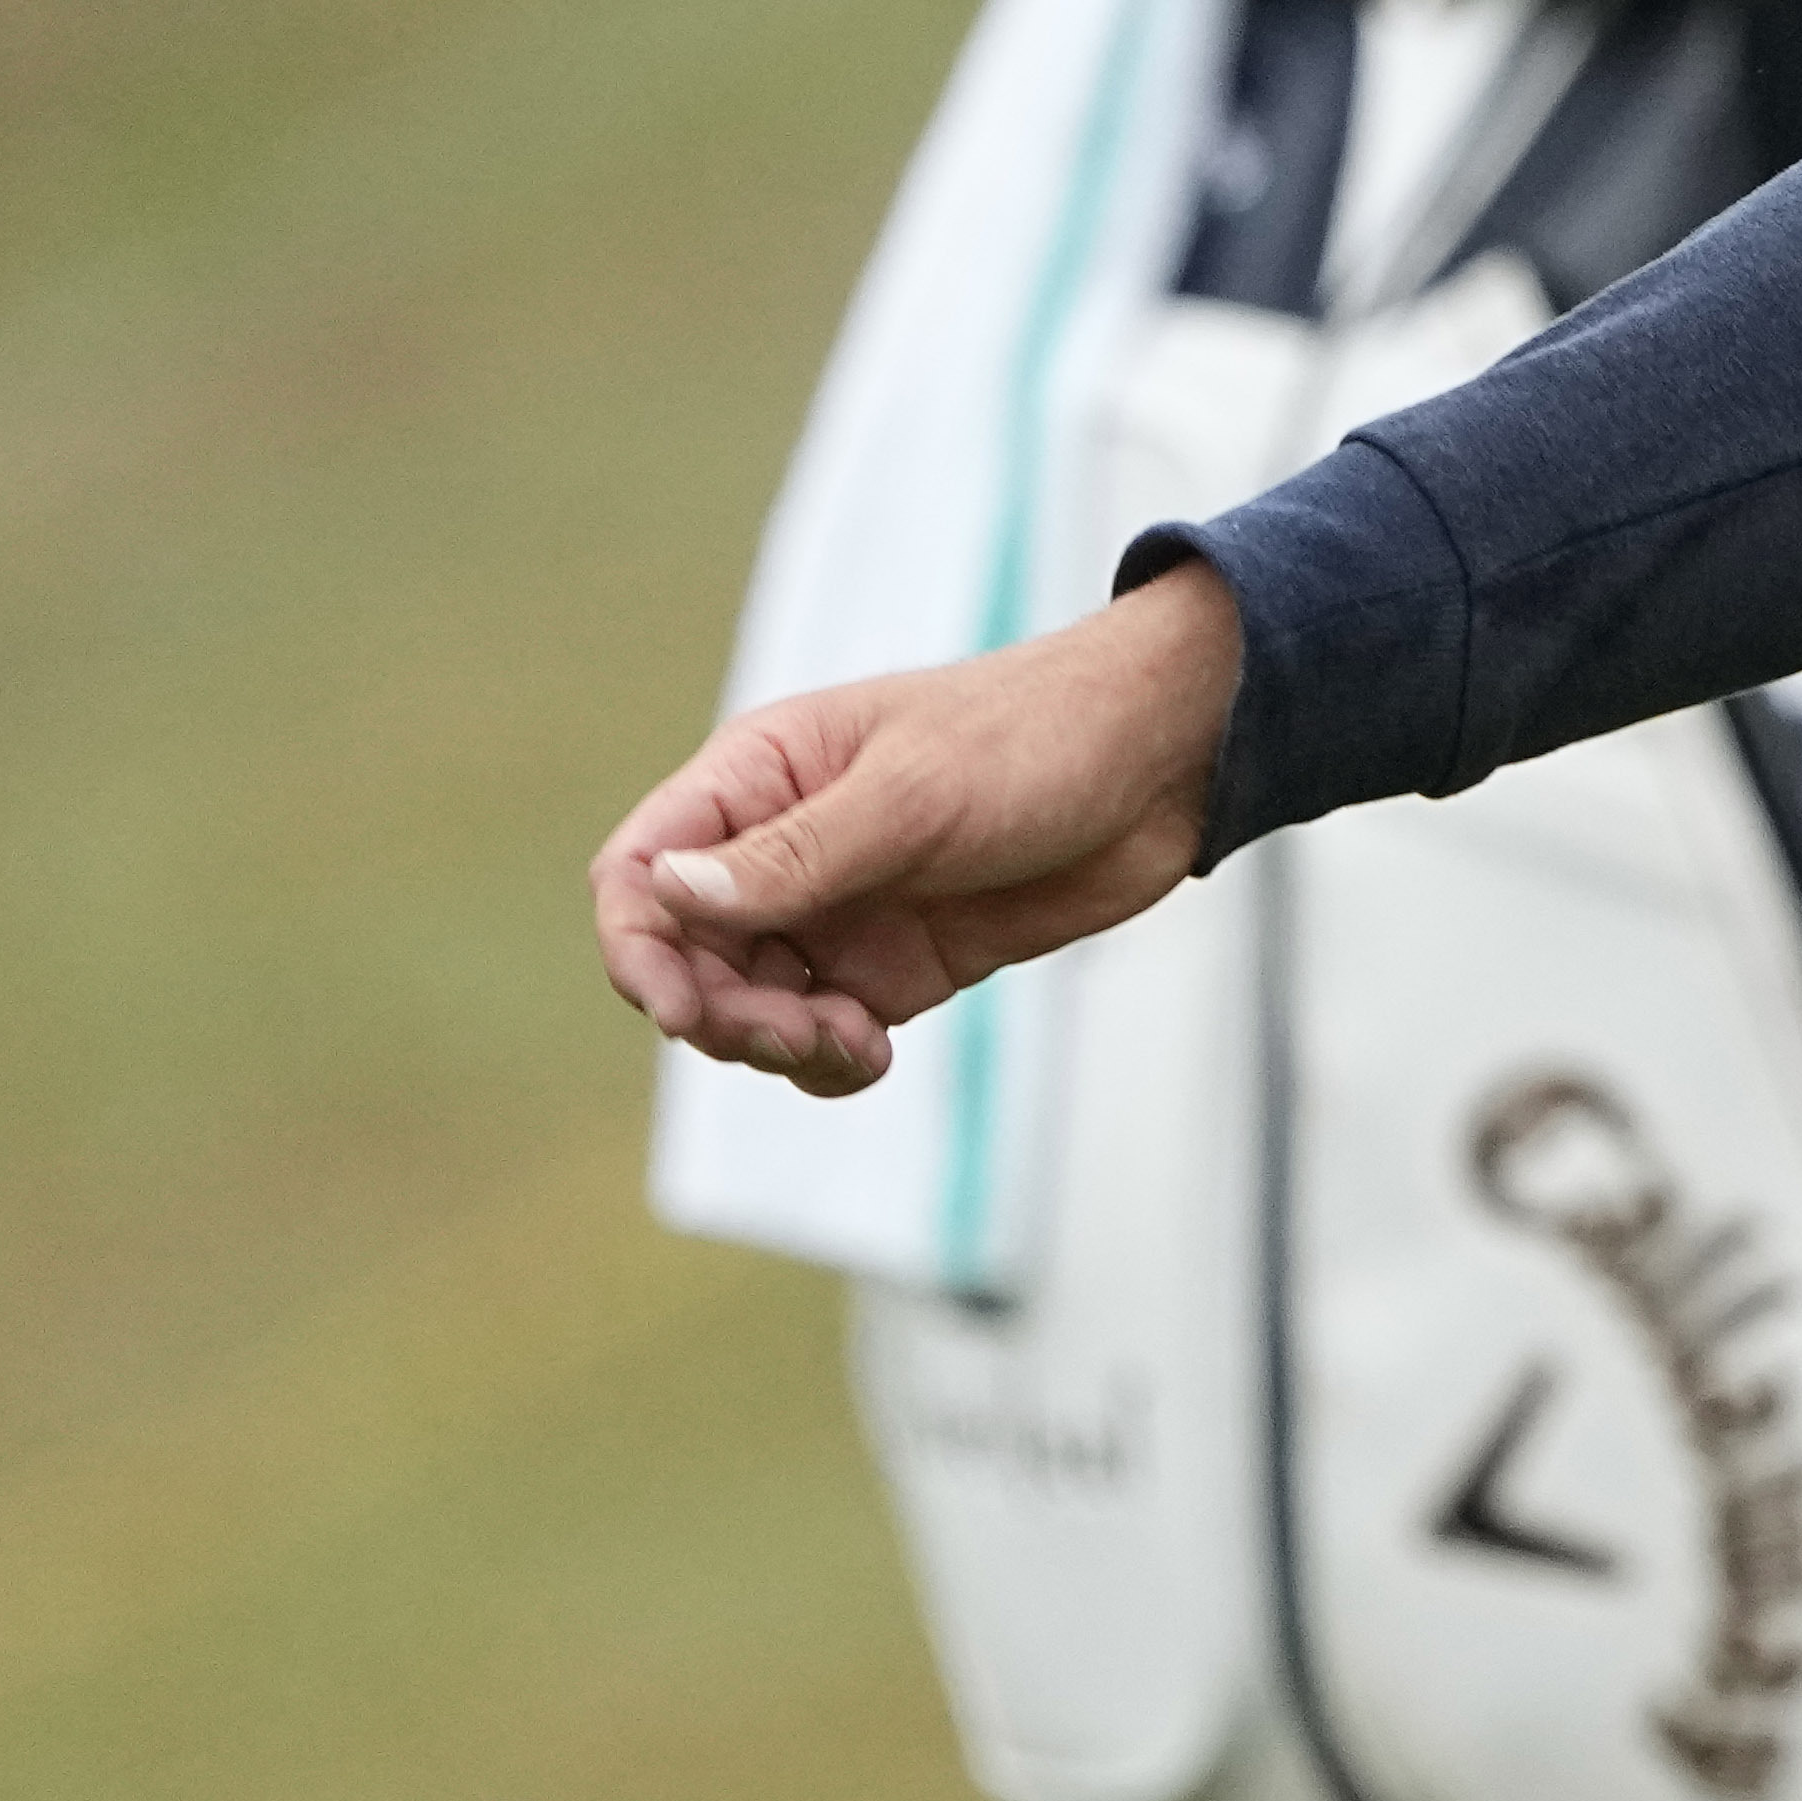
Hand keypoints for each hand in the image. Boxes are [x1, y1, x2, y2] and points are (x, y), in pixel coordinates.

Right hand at [592, 564, 1244, 1093]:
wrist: (1164, 761)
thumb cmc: (1036, 738)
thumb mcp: (914, 794)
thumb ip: (796, 853)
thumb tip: (666, 893)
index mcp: (760, 778)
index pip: (640, 871)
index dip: (637, 946)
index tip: (681, 1005)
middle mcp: (782, 849)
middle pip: (688, 958)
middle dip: (720, 1012)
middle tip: (796, 1031)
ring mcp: (838, 912)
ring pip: (750, 1007)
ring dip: (775, 1045)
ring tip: (851, 1042)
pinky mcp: (897, 965)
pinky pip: (823, 1035)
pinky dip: (827, 1062)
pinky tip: (871, 1054)